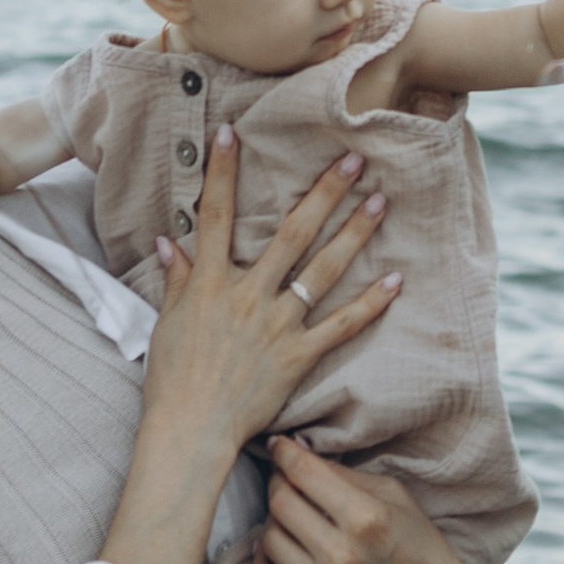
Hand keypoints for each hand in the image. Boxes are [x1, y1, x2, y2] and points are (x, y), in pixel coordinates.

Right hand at [145, 132, 399, 458]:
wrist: (190, 430)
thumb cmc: (172, 379)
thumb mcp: (167, 322)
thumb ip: (177, 279)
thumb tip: (169, 241)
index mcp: (209, 283)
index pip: (214, 216)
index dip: (221, 172)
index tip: (231, 133)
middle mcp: (247, 296)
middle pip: (291, 234)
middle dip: (324, 194)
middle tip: (354, 160)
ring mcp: (276, 325)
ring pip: (322, 270)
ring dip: (353, 235)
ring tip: (379, 204)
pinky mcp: (298, 356)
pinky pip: (341, 325)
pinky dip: (369, 304)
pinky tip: (395, 280)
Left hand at [252, 441, 481, 563]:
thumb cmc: (420, 545)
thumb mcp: (395, 495)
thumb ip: (345, 476)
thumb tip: (298, 454)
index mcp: (365, 517)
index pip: (303, 472)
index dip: (285, 453)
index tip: (280, 447)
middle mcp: (343, 556)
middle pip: (280, 503)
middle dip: (278, 483)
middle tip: (287, 480)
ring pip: (270, 540)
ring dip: (275, 522)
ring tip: (292, 518)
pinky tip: (276, 551)